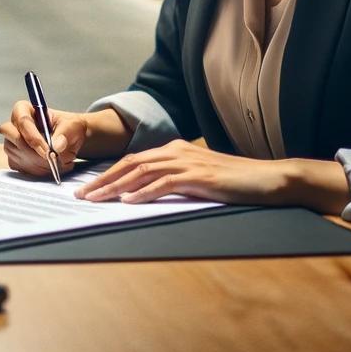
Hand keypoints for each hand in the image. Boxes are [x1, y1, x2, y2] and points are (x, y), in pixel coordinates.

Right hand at [0, 101, 112, 176]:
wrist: (70, 140)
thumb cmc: (68, 127)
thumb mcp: (72, 126)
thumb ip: (64, 134)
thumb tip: (56, 146)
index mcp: (26, 109)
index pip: (22, 120)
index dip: (33, 137)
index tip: (47, 151)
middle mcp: (15, 125)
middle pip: (12, 135)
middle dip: (30, 150)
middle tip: (48, 159)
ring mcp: (12, 142)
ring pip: (14, 153)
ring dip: (35, 162)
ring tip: (55, 163)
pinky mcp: (15, 157)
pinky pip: (18, 166)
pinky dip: (34, 170)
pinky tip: (49, 168)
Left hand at [78, 138, 309, 205]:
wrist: (268, 179)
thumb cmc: (234, 182)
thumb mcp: (198, 178)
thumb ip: (173, 180)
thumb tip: (142, 194)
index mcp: (174, 150)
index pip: (132, 160)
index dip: (107, 174)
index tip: (89, 189)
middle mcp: (176, 151)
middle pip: (129, 164)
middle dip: (103, 180)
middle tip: (82, 196)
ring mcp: (187, 162)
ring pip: (141, 172)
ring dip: (115, 187)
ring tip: (96, 200)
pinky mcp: (199, 176)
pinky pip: (164, 183)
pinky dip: (144, 192)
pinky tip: (129, 202)